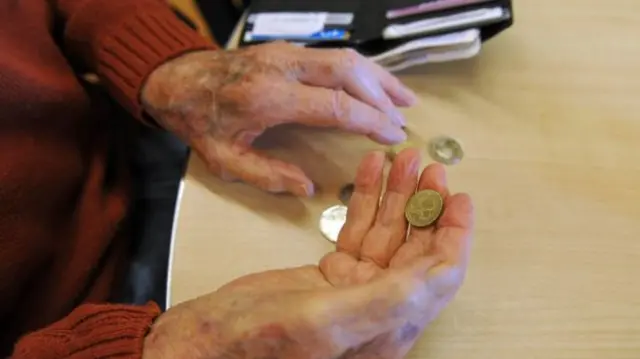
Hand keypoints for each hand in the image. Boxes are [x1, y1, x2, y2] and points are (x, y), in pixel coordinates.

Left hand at [141, 42, 417, 196]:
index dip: (371, 121)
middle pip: (349, 73)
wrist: (176, 79)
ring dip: (379, 78)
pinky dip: (361, 70)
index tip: (393, 136)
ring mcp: (287, 53)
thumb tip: (306, 187)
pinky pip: (334, 55)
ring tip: (404, 100)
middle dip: (382, 97)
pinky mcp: (288, 49)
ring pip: (346, 58)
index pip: (336, 105)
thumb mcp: (224, 160)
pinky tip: (375, 83)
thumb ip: (267, 176)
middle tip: (404, 121)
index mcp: (269, 97)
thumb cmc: (200, 121)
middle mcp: (283, 68)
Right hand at [142, 149, 473, 358]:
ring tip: (404, 162)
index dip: (454, 236)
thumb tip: (437, 274)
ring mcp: (353, 288)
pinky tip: (371, 175)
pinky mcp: (331, 273)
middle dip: (427, 205)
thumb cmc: (257, 345)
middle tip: (432, 170)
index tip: (459, 199)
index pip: (439, 277)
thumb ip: (385, 300)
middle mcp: (377, 307)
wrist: (210, 342)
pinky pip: (358, 230)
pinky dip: (366, 200)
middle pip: (417, 248)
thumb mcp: (325, 322)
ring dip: (398, 196)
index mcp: (388, 327)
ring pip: (387, 233)